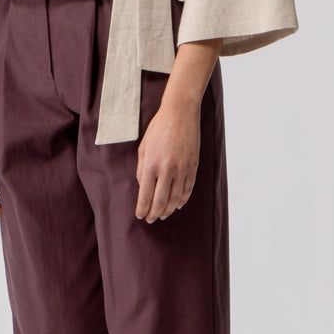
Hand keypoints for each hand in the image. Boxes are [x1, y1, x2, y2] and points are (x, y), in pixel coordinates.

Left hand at [134, 95, 199, 221]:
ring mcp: (182, 169)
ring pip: (175, 198)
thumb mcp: (143, 148)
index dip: (142, 209)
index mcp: (151, 165)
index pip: (145, 196)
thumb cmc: (158, 129)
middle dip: (154, 213)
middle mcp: (167, 170)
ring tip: (163, 215)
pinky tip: (177, 205)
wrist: (180, 114)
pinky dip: (182, 199)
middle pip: (160, 201)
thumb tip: (144, 188)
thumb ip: (142, 170)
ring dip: (168, 209)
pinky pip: (188, 189)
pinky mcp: (193, 166)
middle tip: (151, 220)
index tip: (140, 216)